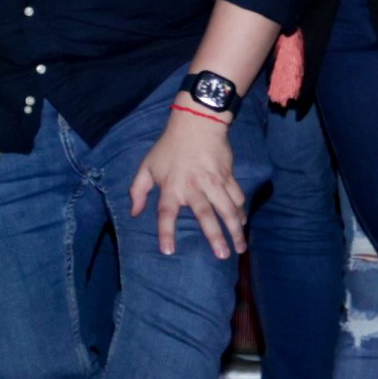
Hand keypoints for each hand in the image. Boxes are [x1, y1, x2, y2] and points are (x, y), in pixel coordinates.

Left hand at [130, 104, 247, 257]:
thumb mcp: (147, 165)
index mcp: (171, 186)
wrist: (196, 123)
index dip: (166, 232)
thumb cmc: (169, 147)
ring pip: (227, 209)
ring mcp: (213, 182)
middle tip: (221, 255)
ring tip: (240, 248)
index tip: (168, 251)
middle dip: (214, 236)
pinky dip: (241, 212)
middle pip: (205, 214)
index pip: (166, 213)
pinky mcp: (228, 176)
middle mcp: (193, 187)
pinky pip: (237, 198)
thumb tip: (134, 212)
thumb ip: (139, 190)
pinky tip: (243, 224)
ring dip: (235, 230)